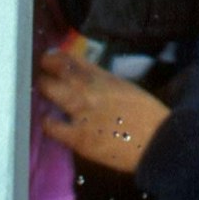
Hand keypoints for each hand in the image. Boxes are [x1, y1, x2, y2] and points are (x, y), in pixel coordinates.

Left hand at [35, 49, 169, 173]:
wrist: (158, 142)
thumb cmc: (148, 117)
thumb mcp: (127, 90)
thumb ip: (105, 84)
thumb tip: (87, 82)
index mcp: (105, 78)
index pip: (74, 60)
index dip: (57, 57)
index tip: (49, 58)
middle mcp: (91, 89)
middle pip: (58, 69)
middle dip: (46, 70)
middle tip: (41, 75)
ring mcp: (82, 112)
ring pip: (50, 90)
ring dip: (43, 88)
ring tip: (41, 93)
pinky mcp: (78, 137)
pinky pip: (51, 126)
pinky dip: (47, 123)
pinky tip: (48, 123)